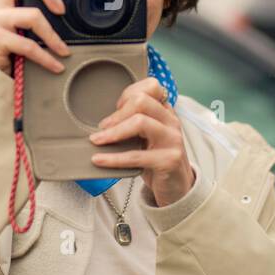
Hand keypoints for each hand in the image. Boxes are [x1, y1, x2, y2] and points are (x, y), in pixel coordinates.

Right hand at [0, 0, 72, 76]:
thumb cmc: (7, 53)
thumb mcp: (19, 29)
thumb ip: (32, 14)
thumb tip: (66, 10)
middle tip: (62, 11)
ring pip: (32, 15)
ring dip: (52, 36)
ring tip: (64, 51)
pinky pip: (28, 44)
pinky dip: (46, 57)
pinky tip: (56, 66)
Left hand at [89, 77, 194, 206]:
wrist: (177, 187)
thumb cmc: (156, 160)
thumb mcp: (147, 137)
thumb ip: (133, 123)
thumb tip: (102, 122)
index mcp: (166, 112)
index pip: (151, 86)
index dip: (129, 94)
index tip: (116, 108)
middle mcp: (171, 122)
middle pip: (142, 101)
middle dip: (117, 113)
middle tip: (101, 127)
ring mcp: (172, 140)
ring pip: (140, 122)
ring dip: (113, 132)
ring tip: (97, 141)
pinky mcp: (169, 160)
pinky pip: (136, 155)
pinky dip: (113, 158)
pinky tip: (99, 160)